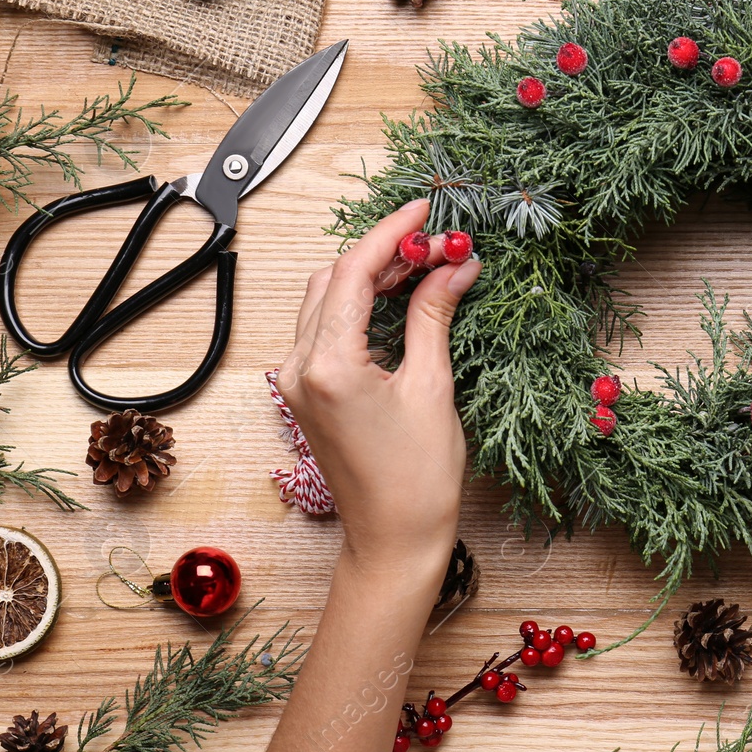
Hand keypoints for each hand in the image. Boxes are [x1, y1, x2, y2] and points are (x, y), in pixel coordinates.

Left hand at [276, 199, 481, 577]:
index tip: (427, 210)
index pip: (355, 271)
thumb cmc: (418, 480)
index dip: (393, 232)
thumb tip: (455, 265)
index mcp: (328, 364)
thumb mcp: (433, 387)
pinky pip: (327, 329)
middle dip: (384, 251)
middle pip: (334, 278)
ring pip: (326, 300)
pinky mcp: (307, 394)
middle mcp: (299, 367)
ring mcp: (297, 381)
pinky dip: (361, 305)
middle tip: (437, 239)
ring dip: (371, 275)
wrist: (393, 541)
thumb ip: (436, 316)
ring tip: (425, 263)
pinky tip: (401, 299)